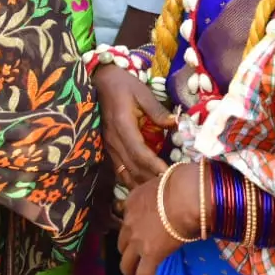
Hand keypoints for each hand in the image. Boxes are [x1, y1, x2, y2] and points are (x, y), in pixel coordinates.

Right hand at [96, 64, 171, 190]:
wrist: (100, 81)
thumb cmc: (123, 84)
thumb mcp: (142, 92)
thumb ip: (157, 110)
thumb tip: (175, 123)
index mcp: (122, 125)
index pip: (139, 152)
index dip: (153, 166)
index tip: (168, 175)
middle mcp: (113, 140)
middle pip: (132, 168)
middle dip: (150, 180)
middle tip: (168, 189)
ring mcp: (108, 146)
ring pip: (124, 173)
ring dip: (140, 184)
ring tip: (157, 193)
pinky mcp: (108, 148)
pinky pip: (118, 170)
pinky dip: (130, 181)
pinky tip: (142, 187)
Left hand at [119, 165, 198, 274]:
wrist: (188, 192)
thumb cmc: (186, 182)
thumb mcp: (167, 183)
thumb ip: (164, 193)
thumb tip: (178, 198)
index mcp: (133, 201)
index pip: (127, 221)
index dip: (131, 233)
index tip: (138, 241)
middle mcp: (130, 220)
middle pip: (122, 244)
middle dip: (128, 256)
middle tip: (136, 265)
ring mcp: (137, 239)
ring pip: (126, 265)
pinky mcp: (149, 254)